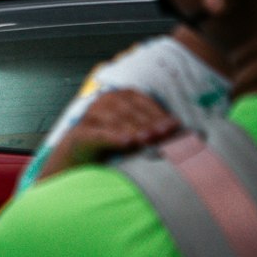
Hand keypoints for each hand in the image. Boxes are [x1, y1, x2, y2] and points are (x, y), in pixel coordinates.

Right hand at [36, 89, 179, 182]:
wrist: (77, 159)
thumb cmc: (111, 145)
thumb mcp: (132, 133)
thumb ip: (150, 129)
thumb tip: (179, 130)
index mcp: (117, 97)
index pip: (139, 100)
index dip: (157, 111)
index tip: (173, 125)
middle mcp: (102, 102)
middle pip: (128, 109)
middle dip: (149, 122)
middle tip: (163, 135)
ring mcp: (90, 117)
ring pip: (114, 119)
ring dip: (133, 129)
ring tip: (148, 139)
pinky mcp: (80, 135)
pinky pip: (98, 135)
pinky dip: (113, 137)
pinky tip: (127, 143)